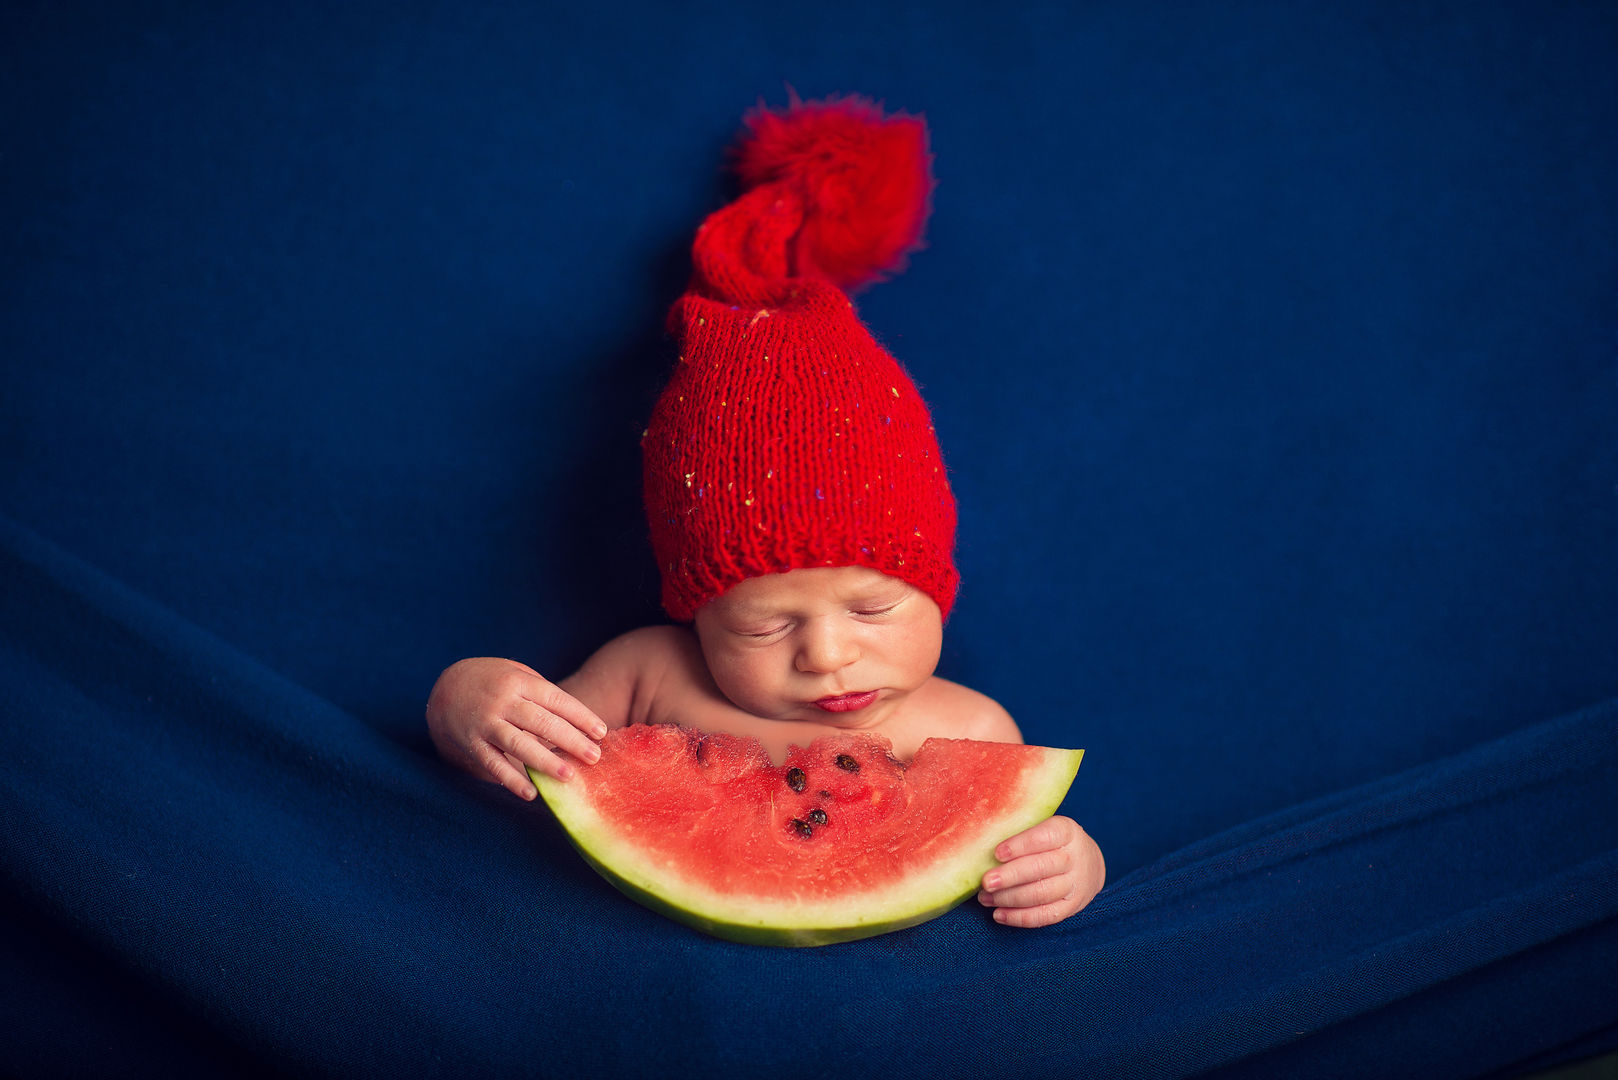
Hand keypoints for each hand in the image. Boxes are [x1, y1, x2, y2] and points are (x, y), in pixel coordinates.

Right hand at [426, 657, 607, 799]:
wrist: (446, 688)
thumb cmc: (496, 683)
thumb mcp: (518, 675)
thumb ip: (545, 696)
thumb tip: (581, 725)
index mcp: (519, 682)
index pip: (555, 699)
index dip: (580, 715)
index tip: (601, 732)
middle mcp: (502, 702)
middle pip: (540, 722)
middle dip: (570, 740)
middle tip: (594, 757)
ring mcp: (485, 724)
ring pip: (518, 744)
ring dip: (545, 761)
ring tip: (569, 776)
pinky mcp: (472, 744)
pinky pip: (493, 764)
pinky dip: (511, 780)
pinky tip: (531, 793)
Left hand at [978, 816, 1103, 927]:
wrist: (1089, 863)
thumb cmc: (1051, 841)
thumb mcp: (1043, 826)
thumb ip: (1019, 830)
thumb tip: (980, 841)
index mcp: (1067, 832)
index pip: (1044, 837)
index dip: (1020, 845)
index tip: (997, 853)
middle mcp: (1075, 857)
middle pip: (1041, 868)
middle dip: (1010, 877)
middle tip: (986, 882)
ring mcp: (1076, 884)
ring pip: (1041, 894)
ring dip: (1010, 898)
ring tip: (985, 898)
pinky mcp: (1072, 907)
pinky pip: (1045, 916)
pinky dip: (1020, 917)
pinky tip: (999, 914)